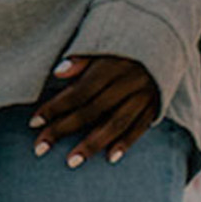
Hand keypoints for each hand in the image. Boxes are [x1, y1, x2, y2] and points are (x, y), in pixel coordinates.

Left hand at [29, 55, 160, 167]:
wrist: (166, 39)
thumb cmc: (123, 45)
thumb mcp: (103, 42)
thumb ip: (81, 58)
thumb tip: (57, 72)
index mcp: (111, 65)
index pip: (78, 91)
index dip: (55, 107)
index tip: (34, 122)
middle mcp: (128, 82)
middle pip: (92, 110)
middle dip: (64, 129)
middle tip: (40, 148)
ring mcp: (144, 95)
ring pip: (116, 123)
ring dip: (93, 144)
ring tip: (72, 162)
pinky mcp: (155, 105)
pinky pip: (140, 127)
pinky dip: (125, 143)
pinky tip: (109, 158)